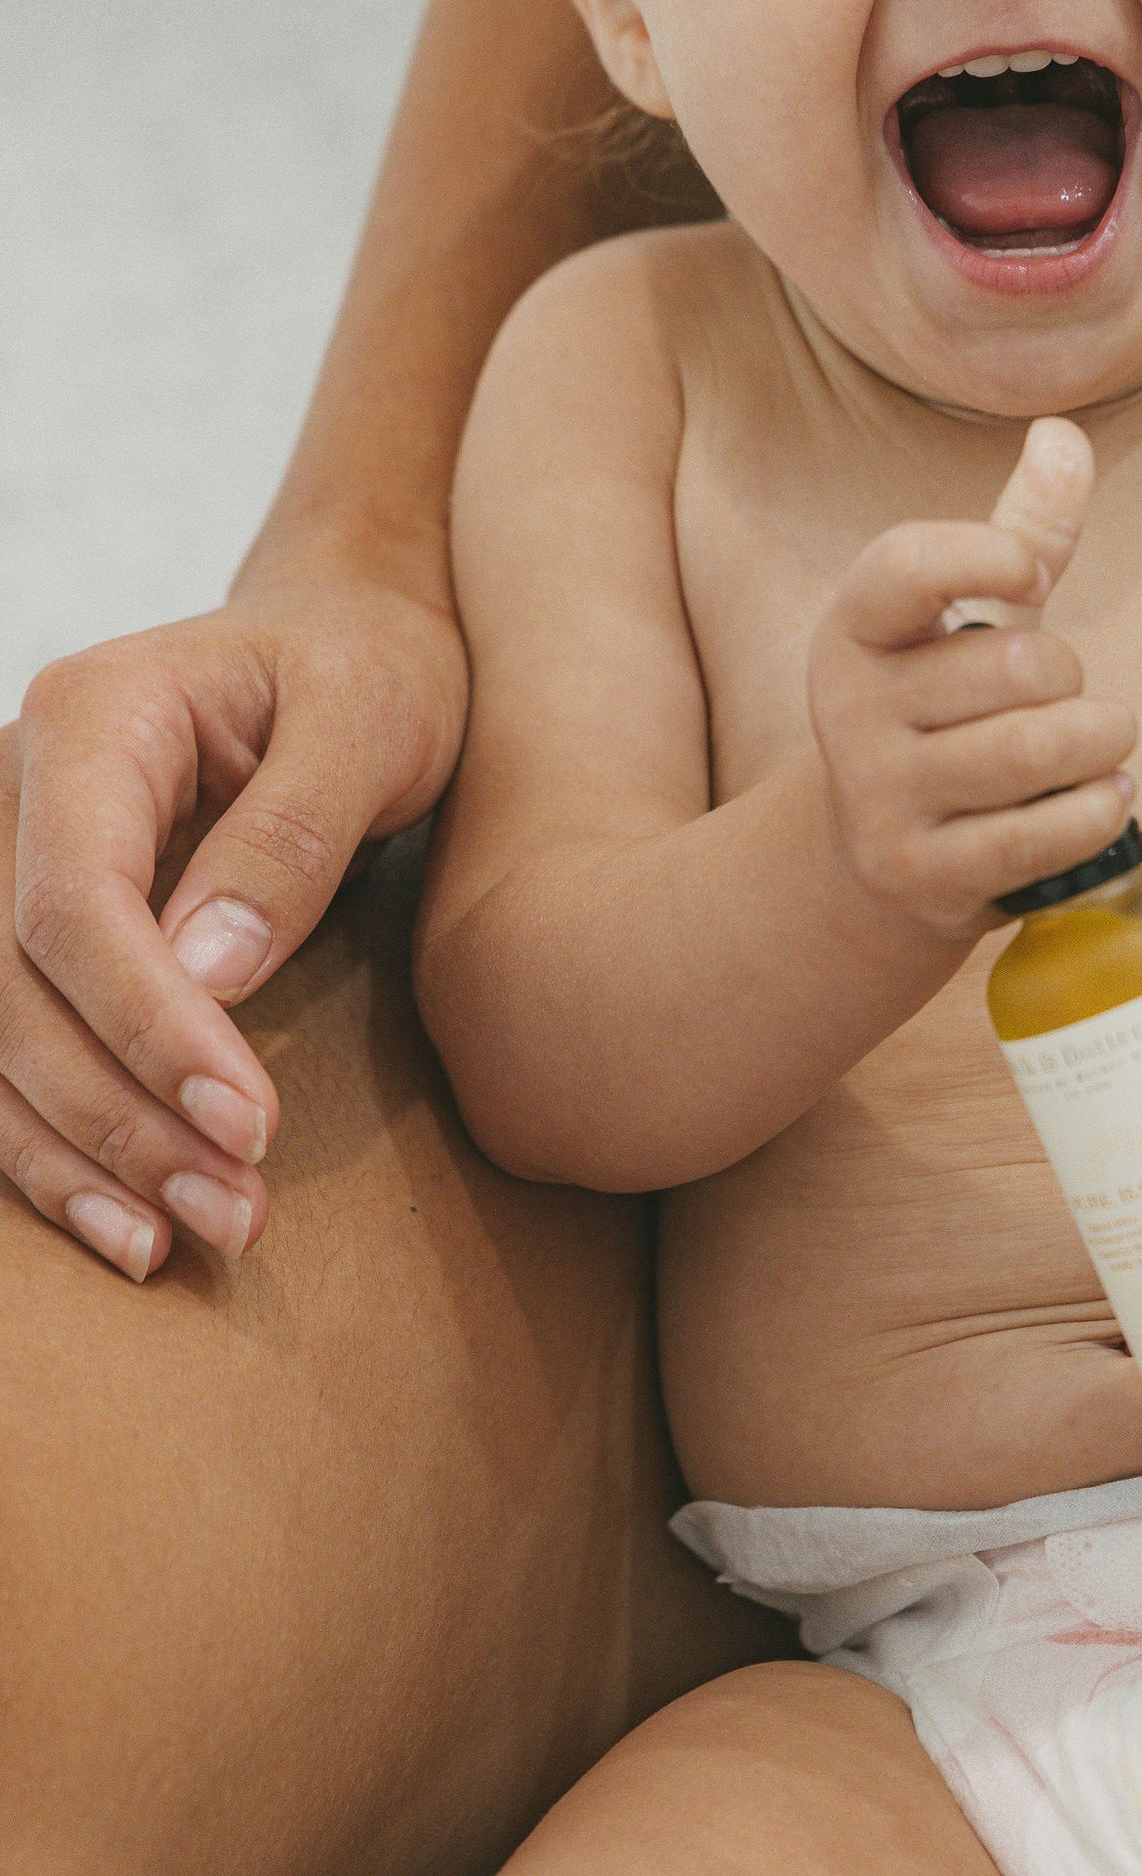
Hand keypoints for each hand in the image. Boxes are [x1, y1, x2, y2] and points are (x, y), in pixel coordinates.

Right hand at [5, 568, 466, 1274]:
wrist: (348, 637)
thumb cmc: (369, 667)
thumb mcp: (370, 719)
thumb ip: (293, 837)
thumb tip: (210, 975)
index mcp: (93, 717)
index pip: (73, 899)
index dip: (146, 1025)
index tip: (247, 1122)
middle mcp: (17, 789)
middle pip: (16, 984)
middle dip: (119, 1114)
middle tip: (237, 1211)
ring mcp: (11, 860)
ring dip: (81, 1154)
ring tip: (193, 1238)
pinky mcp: (34, 930)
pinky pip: (11, 1050)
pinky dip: (57, 1144)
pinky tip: (125, 1221)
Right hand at [806, 420, 1136, 939]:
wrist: (879, 861)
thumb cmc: (946, 714)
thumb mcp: (967, 624)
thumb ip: (1022, 532)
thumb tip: (1064, 433)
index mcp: (853, 629)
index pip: (907, 566)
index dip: (990, 557)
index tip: (1035, 579)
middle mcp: (849, 711)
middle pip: (1019, 667)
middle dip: (1074, 680)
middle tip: (1069, 697)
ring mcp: (879, 798)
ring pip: (1038, 750)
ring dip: (1103, 744)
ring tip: (1107, 745)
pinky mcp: (922, 874)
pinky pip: (1045, 833)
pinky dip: (1100, 812)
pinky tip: (1105, 800)